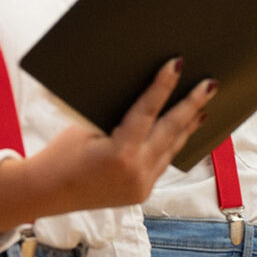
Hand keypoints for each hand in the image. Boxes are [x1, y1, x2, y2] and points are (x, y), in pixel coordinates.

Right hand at [0, 62, 214, 233]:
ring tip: (204, 106)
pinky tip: (182, 131)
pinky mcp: (142, 192)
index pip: (148, 111)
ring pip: (172, 148)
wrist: (46, 193)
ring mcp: (142, 185)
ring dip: (187, 125)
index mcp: (120, 152)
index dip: (163, 85)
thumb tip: (146, 98)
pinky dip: (173, 144)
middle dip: (191, 104)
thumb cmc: (61, 154)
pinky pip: (162, 162)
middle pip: (171, 130)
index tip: (178, 63)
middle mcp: (136, 171)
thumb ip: (118, 117)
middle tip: (210, 84)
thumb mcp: (86, 128)